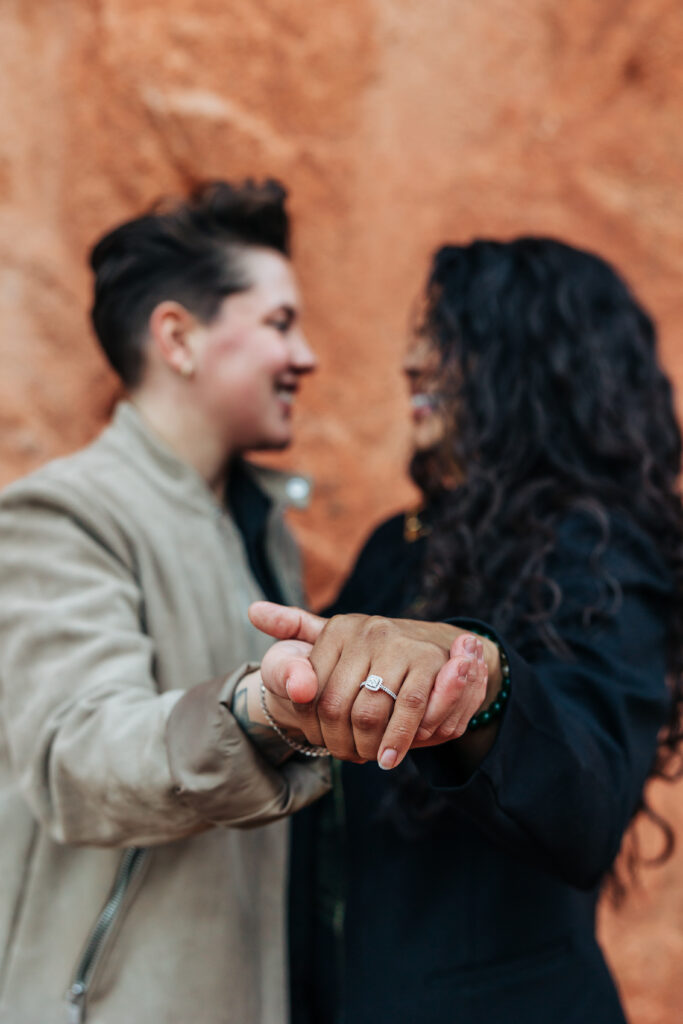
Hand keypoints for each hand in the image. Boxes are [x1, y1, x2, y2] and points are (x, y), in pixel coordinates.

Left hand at [249, 603, 496, 769]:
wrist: (436, 646)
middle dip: (342, 742)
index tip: (322, 743)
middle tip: (348, 758)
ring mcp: (398, 643)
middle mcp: (366, 630)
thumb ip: (293, 629)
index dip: (316, 727)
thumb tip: (254, 611)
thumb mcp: (333, 641)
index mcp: (337, 629)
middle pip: (338, 707)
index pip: (312, 693)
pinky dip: (398, 739)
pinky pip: (407, 709)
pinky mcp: (427, 659)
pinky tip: (390, 757)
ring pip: (371, 712)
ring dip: (369, 746)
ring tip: (369, 760)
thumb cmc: (373, 654)